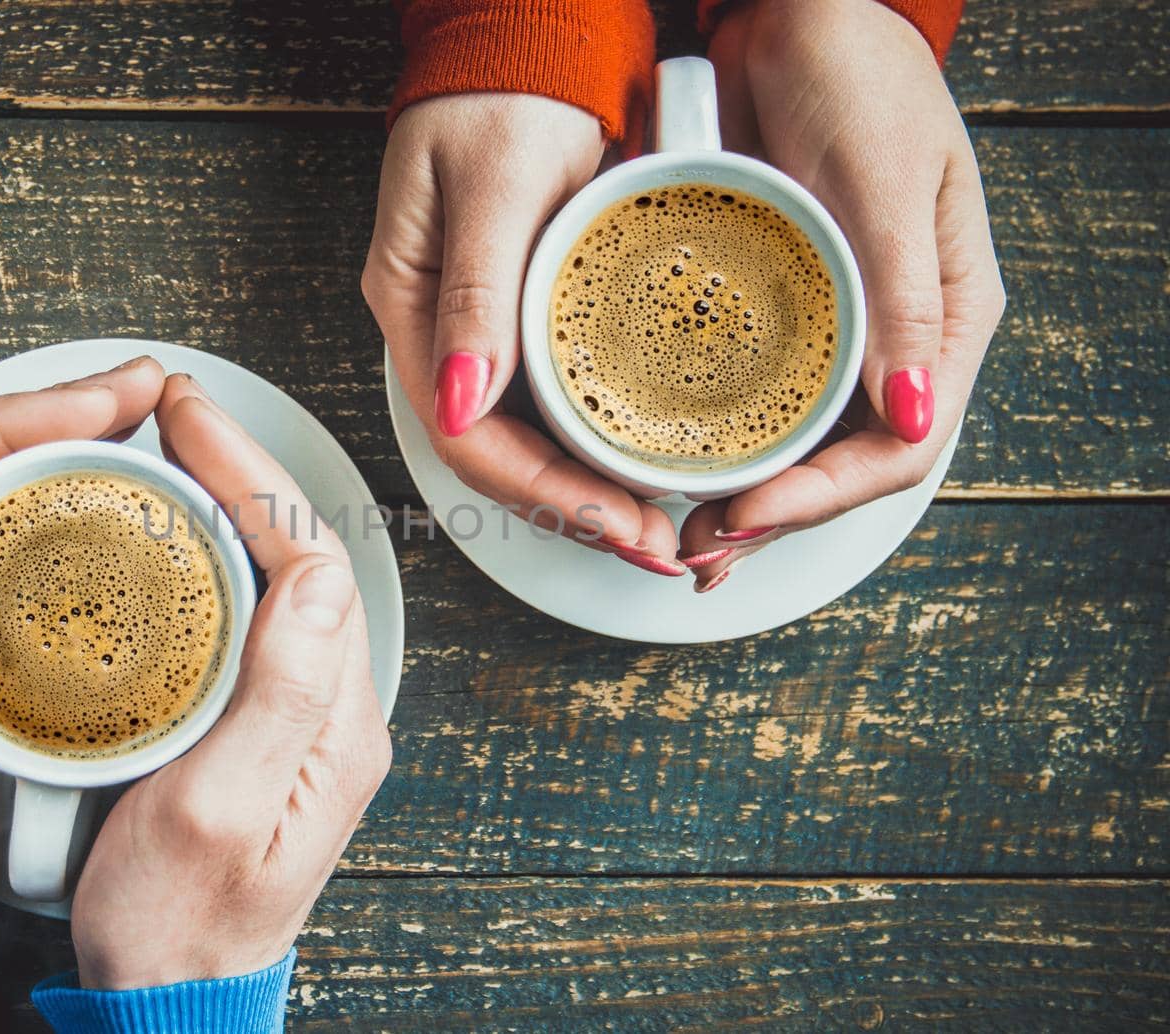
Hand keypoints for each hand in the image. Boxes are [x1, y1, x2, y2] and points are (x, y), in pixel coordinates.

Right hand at [70, 374, 392, 988]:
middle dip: (239, 470)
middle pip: (298, 556)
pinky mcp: (261, 734)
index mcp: (332, 725)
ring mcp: (299, 724)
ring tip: (169, 454)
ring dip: (228, 505)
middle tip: (170, 412)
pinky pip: (249, 618)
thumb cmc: (179, 927)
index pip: (307, 561)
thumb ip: (279, 694)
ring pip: (275, 579)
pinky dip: (210, 559)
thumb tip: (320, 575)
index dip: (248, 476)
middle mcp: (330, 715)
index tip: (185, 419)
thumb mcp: (218, 812)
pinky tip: (169, 543)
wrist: (167, 1004)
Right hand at [363, 93, 684, 574]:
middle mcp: (438, 330)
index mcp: (413, 304)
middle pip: (495, 454)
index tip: (620, 520)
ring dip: (586, 490)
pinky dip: (592, 444)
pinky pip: (547, 403)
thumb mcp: (498, 182)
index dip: (544, 493)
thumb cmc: (510, 90)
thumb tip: (464, 402)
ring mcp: (476, 328)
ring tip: (657, 522)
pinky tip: (636, 463)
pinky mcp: (517, 315)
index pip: (465, 435)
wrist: (532, 37)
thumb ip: (479, 293)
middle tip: (656, 541)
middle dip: (573, 509)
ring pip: (521, 439)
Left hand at [679, 0, 1005, 590]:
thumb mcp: (882, 184)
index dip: (822, 497)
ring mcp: (838, 331)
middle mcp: (896, 338)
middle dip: (775, 517)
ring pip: (799, 443)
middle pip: (845, 463)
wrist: (793, 16)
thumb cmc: (854, 76)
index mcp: (947, 318)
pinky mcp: (780, 315)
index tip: (745, 514)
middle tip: (696, 552)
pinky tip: (673, 469)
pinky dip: (720, 443)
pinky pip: (756, 398)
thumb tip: (913, 418)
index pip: (901, 445)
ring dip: (744, 496)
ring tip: (681, 537)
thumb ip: (901, 301)